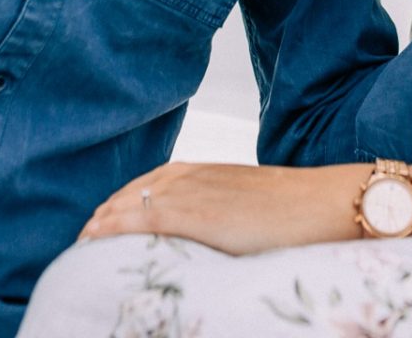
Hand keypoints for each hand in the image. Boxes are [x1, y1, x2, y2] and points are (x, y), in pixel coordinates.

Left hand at [78, 162, 366, 254]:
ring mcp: (195, 193)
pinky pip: (142, 218)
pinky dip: (113, 227)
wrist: (328, 203)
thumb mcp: (255, 203)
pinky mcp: (198, 214)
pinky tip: (95, 239)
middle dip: (108, 211)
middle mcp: (196, 176)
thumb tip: (222, 232)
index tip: (107, 219)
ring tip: (83, 239)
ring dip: (103, 219)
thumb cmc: (301, 210)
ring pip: (132, 202)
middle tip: (86, 234)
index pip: (152, 181)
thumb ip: (229, 210)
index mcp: (209, 171)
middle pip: (135, 189)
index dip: (125, 200)